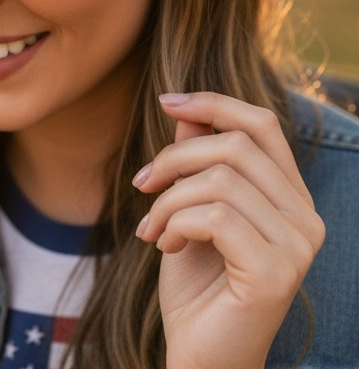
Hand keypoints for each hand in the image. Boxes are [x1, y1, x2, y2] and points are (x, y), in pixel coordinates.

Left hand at [133, 92, 324, 368]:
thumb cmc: (195, 281)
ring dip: (168, 199)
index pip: (262, 125)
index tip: (166, 102)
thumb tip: (184, 110)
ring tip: (151, 227)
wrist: (199, 352)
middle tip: (141, 184)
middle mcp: (305, 217)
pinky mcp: (276, 272)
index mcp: (289, 197)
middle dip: (174, 157)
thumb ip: (194, 160)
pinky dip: (176, 222)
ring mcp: (297, 246)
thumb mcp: (187, 207)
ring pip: (220, 179)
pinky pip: (215, 216)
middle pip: (236, 145)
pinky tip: (165, 246)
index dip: (214, 104)